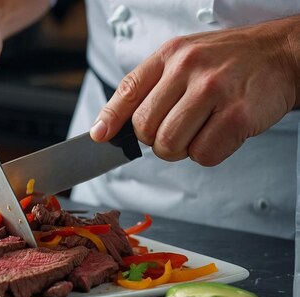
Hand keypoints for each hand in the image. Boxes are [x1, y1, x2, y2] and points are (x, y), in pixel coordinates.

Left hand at [91, 15, 299, 165]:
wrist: (282, 54)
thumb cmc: (229, 62)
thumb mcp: (185, 59)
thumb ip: (149, 87)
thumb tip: (109, 126)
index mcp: (171, 55)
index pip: (127, 90)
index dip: (110, 119)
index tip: (100, 137)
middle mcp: (189, 69)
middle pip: (145, 128)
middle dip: (156, 139)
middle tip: (177, 129)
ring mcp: (213, 91)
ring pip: (170, 145)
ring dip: (180, 149)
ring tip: (199, 130)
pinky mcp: (237, 116)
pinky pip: (203, 155)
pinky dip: (207, 153)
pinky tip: (219, 133)